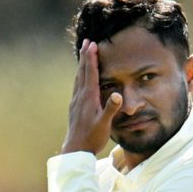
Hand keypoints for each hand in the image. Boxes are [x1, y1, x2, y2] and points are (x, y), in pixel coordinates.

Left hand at [61, 40, 122, 155]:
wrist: (75, 150)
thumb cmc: (92, 137)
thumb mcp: (104, 124)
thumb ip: (111, 109)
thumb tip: (118, 94)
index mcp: (88, 98)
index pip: (90, 73)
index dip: (91, 57)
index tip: (92, 44)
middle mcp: (80, 96)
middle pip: (82, 71)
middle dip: (85, 56)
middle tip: (86, 41)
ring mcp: (75, 101)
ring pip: (78, 77)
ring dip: (81, 64)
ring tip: (83, 54)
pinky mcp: (74, 107)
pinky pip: (77, 85)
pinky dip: (79, 76)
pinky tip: (80, 77)